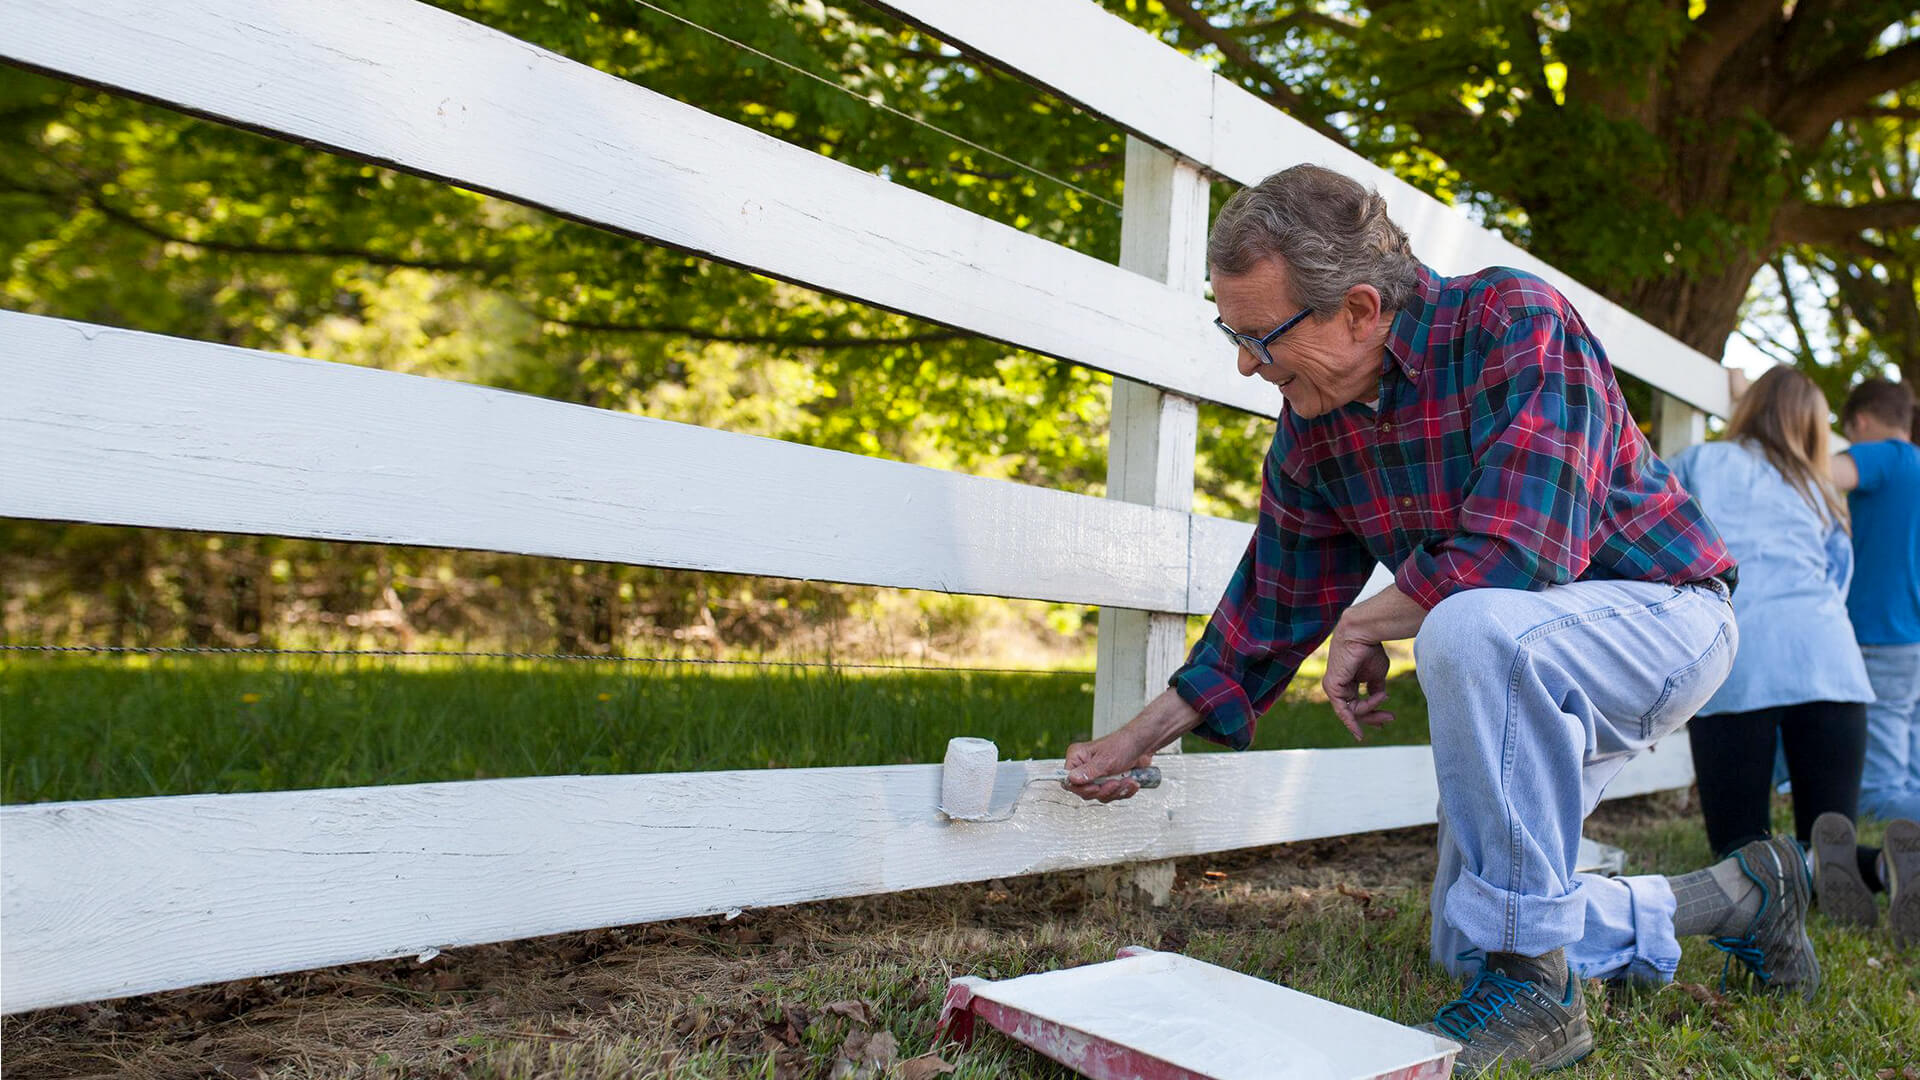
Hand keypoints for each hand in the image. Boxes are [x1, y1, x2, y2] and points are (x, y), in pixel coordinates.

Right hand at [1063, 730, 1153, 802]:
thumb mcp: (1105, 759)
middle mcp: (1084, 768)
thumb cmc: (1123, 745)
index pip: (1068, 780)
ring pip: (1100, 796)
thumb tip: (1072, 779)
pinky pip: (1112, 795)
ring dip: (1117, 790)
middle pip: (1085, 791)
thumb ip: (1088, 772)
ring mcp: (1097, 777)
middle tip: (1115, 782)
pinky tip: (1131, 782)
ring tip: (1127, 780)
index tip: (1096, 788)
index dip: (1081, 788)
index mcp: (1078, 757)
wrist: (1143, 746)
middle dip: (1104, 790)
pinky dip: (1124, 791)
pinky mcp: (1108, 783)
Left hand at [1323, 617, 1394, 741]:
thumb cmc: (1370, 650)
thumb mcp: (1377, 674)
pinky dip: (1356, 715)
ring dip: (1371, 708)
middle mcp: (1338, 687)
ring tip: (1384, 697)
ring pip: (1353, 711)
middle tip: (1391, 718)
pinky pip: (1344, 709)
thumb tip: (1379, 699)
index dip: (1373, 714)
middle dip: (1374, 717)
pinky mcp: (1332, 687)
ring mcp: (1333, 688)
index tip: (1389, 718)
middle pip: (1355, 711)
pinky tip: (1365, 723)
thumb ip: (1375, 689)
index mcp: (1347, 683)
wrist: (1363, 635)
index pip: (1358, 705)